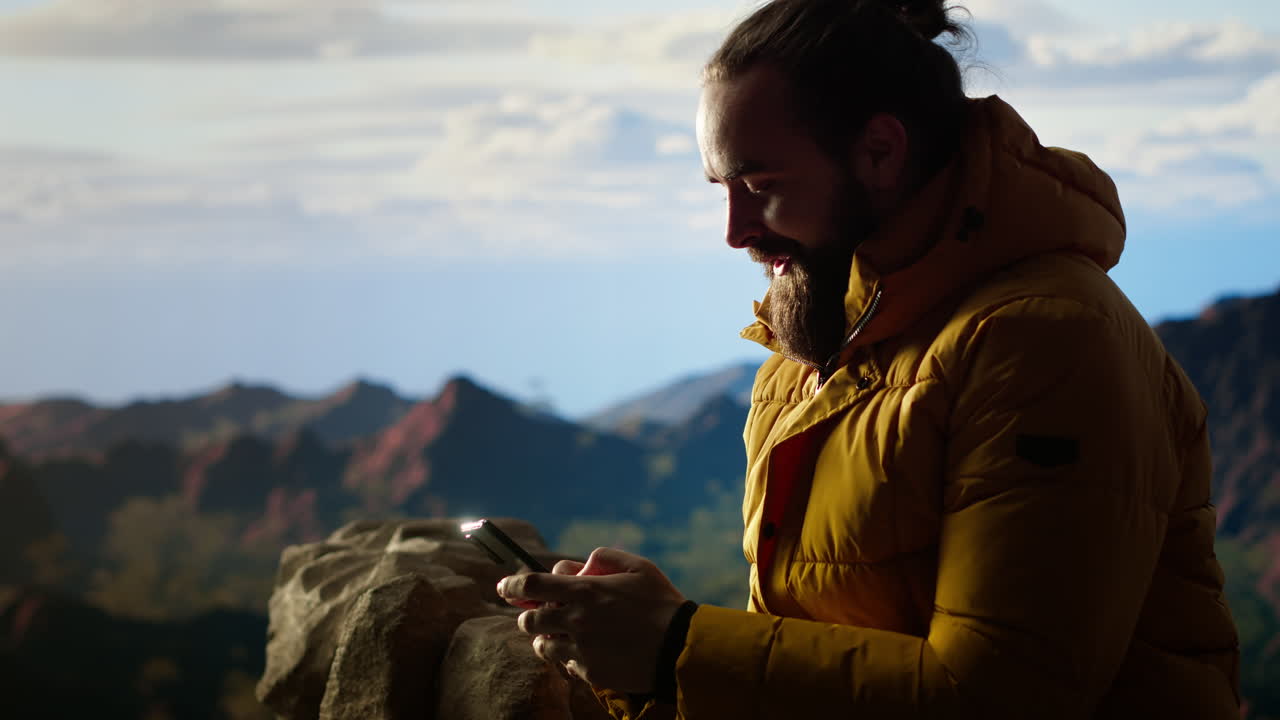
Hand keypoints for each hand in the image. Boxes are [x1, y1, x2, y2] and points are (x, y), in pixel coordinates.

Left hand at [497, 547, 686, 692]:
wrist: (680, 647)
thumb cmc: (661, 602)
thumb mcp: (637, 566)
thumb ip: (603, 557)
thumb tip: (577, 565)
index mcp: (585, 591)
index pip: (531, 585)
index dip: (511, 585)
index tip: (503, 587)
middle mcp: (577, 620)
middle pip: (529, 620)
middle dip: (530, 615)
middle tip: (541, 614)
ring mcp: (581, 649)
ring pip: (542, 646)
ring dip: (545, 638)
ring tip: (561, 636)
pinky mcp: (590, 673)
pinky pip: (565, 665)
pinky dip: (568, 657)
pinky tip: (586, 651)